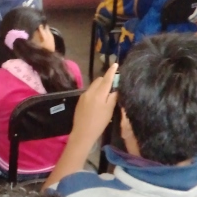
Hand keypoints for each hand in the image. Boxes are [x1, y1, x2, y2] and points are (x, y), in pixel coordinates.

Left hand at [42, 64, 118, 189]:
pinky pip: (89, 92)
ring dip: (100, 87)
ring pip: (94, 86)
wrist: (82, 133)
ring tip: (106, 96)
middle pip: (99, 80)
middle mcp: (90, 92)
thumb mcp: (109, 110)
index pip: (106, 79)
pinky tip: (98, 102)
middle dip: (106, 80)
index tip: (115, 64)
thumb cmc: (99, 123)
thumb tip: (116, 88)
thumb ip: (113, 97)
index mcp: (99, 93)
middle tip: (113, 87)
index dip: (111, 71)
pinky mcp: (80, 101)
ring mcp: (83, 96)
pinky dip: (95, 93)